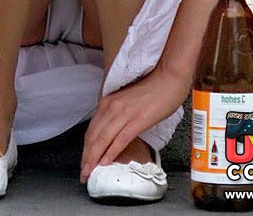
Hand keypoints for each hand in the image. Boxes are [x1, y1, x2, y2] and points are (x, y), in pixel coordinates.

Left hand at [80, 63, 190, 181]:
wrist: (169, 77)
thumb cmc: (152, 89)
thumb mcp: (127, 101)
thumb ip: (117, 114)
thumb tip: (111, 133)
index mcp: (108, 102)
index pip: (91, 130)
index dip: (85, 149)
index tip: (83, 162)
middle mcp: (112, 106)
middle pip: (93, 137)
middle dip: (86, 158)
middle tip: (83, 175)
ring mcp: (124, 113)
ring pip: (103, 139)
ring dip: (94, 159)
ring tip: (90, 173)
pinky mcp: (138, 120)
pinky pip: (120, 139)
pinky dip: (111, 153)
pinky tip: (105, 163)